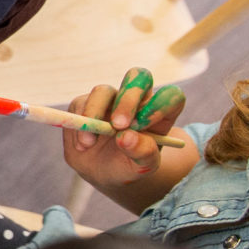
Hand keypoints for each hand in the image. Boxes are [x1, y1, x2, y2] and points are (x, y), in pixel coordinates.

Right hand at [63, 69, 185, 189]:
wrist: (102, 171)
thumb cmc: (129, 166)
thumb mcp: (142, 167)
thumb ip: (142, 153)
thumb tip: (127, 137)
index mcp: (159, 113)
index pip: (170, 97)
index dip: (159, 106)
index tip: (142, 126)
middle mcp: (137, 100)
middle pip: (138, 77)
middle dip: (127, 99)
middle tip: (118, 125)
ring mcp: (110, 99)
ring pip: (103, 91)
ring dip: (94, 114)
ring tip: (89, 143)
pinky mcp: (86, 103)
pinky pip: (80, 104)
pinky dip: (78, 125)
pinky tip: (82, 145)